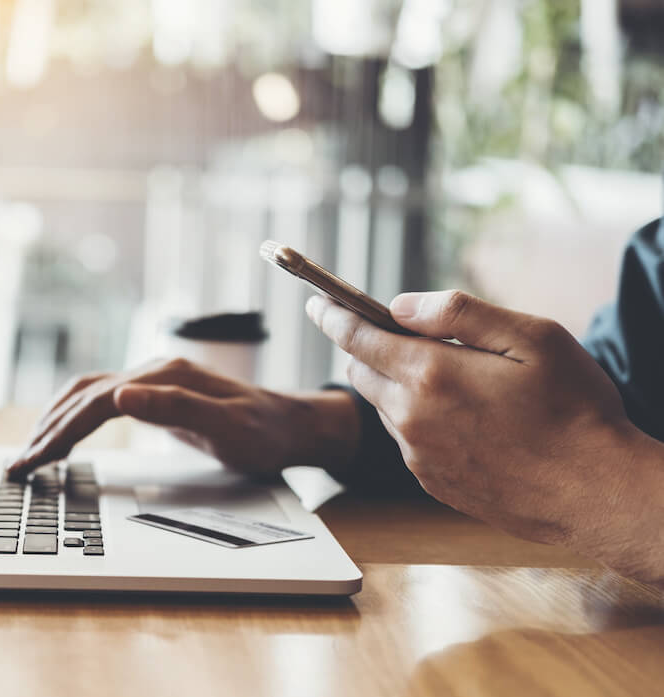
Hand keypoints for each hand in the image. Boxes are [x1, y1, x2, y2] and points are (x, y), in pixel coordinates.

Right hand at [8, 357, 360, 479]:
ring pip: (87, 394)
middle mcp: (153, 371)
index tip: (34, 462)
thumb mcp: (228, 425)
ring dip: (54, 420)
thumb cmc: (266, 431)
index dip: (60, 432)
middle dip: (46, 431)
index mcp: (164, 376)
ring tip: (29, 452)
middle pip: (83, 396)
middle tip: (17, 467)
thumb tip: (120, 395)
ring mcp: (153, 380)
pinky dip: (73, 416)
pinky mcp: (155, 394)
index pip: (96, 403)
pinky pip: (101, 401)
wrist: (293, 425)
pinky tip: (63, 434)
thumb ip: (175, 408)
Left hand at [307, 290, 663, 582]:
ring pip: (384, 407)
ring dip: (397, 386)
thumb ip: (458, 313)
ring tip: (449, 380)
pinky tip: (463, 419)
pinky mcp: (431, 482)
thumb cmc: (574, 408)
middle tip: (394, 334)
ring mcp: (418, 455)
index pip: (357, 337)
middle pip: (362, 373)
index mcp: (431, 374)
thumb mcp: (531, 337)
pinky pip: (406, 440)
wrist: (596, 492)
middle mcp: (412, 418)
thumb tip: (400, 305)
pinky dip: (417, 420)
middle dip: (366, 348)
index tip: (317, 303)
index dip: (334, 315)